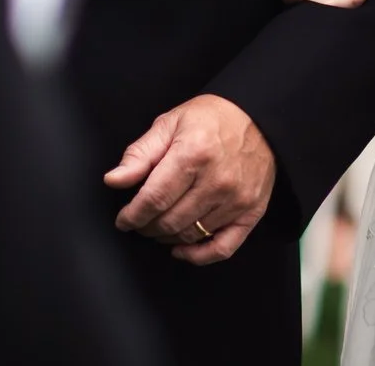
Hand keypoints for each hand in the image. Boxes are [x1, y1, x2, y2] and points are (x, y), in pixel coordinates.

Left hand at [104, 94, 275, 264]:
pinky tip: (181, 249)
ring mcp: (236, 199)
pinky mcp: (251, 212)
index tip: (124, 219)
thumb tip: (114, 180)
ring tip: (160, 225)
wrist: (260, 117)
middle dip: (146, 226)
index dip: (132, 215)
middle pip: (169, 222)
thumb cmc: (212, 119)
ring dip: (167, 237)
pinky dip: (198, 256)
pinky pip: (221, 248)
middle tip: (140, 220)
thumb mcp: (170, 124)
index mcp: (194, 154)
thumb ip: (140, 154)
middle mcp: (217, 180)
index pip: (154, 199)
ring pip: (190, 235)